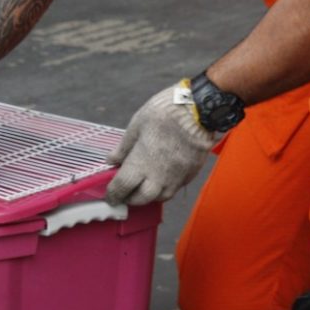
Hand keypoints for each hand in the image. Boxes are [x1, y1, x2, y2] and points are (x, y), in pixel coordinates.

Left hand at [105, 81, 223, 205]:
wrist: (199, 110)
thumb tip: (112, 160)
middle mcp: (159, 176)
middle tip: (124, 194)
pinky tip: (161, 179)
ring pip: (162, 197)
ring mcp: (177, 176)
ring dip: (149, 196)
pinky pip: (176, 188)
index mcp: (141, 163)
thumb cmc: (164, 113)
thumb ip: (123, 147)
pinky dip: (165, 188)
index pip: (123, 187)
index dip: (114, 194)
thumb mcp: (136, 126)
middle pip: (142, 199)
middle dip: (131, 199)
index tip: (110, 197)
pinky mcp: (191, 173)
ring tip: (142, 188)